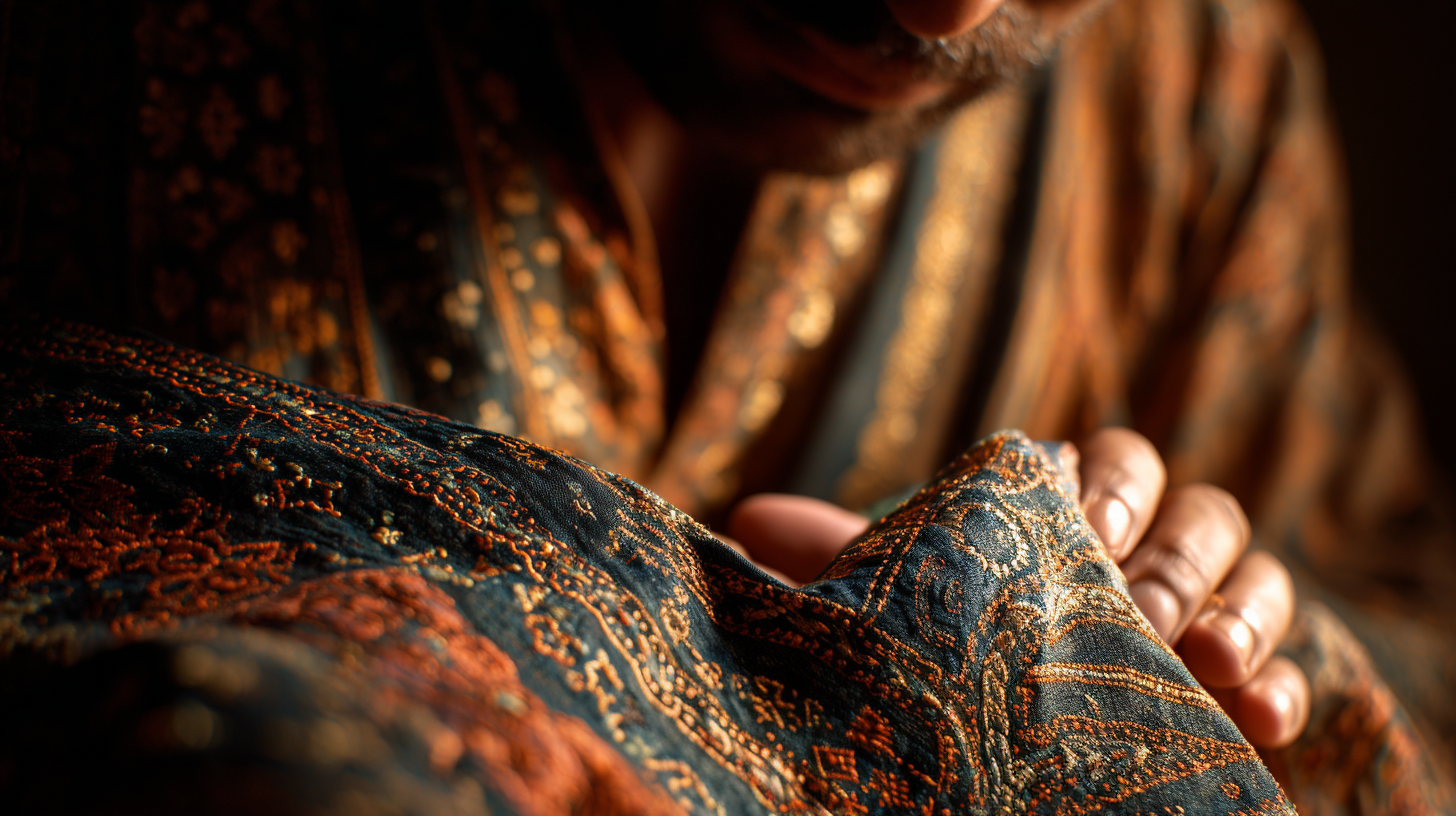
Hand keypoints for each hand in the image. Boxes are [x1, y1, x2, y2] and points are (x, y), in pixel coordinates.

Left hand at [727, 428, 1310, 748]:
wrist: (1004, 742)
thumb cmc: (951, 649)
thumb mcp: (904, 607)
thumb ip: (843, 560)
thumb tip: (745, 517)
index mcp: (1073, 514)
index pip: (1113, 462)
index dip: (1105, 482)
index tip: (1080, 521)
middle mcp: (1150, 554)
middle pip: (1197, 513)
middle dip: (1171, 552)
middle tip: (1137, 603)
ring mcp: (1206, 621)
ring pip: (1257, 574)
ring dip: (1239, 609)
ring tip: (1204, 658)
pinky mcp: (1248, 690)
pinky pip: (1294, 668)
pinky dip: (1287, 684)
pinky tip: (1262, 719)